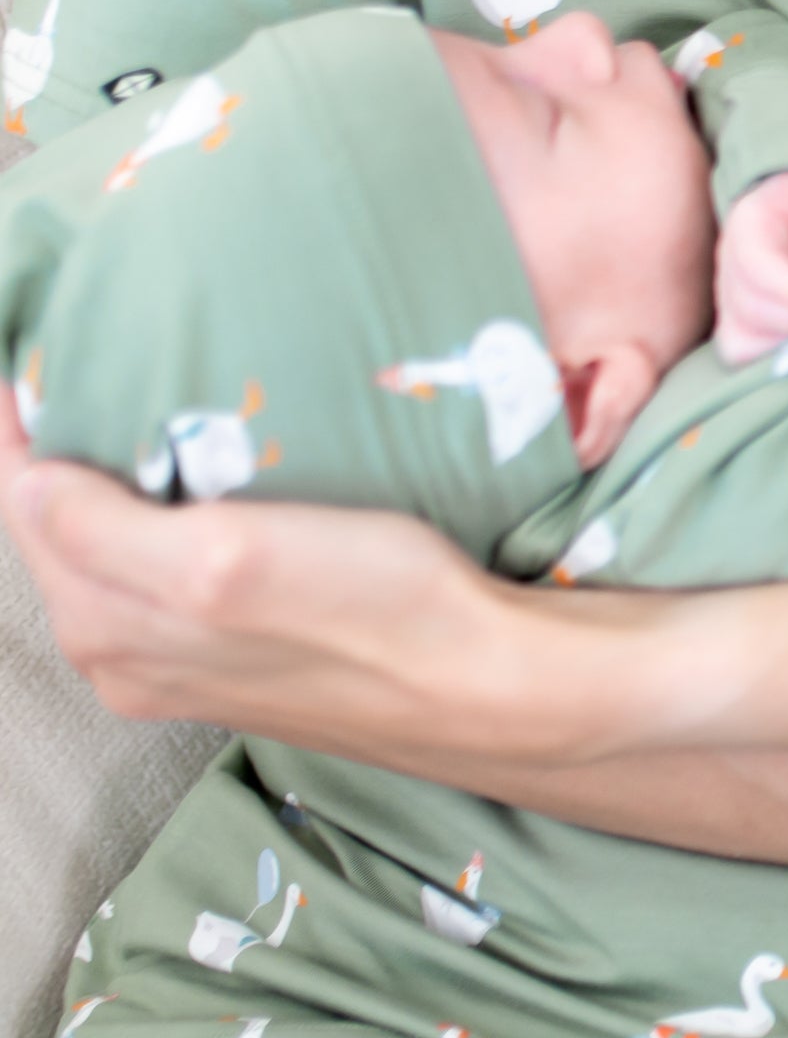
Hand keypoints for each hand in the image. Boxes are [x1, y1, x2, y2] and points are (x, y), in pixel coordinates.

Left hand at [0, 389, 601, 764]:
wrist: (489, 686)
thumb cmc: (375, 610)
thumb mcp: (227, 559)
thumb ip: (107, 529)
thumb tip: (27, 481)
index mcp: (107, 624)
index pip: (20, 502)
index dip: (17, 426)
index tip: (32, 352)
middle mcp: (124, 655)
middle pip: (54, 531)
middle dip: (55, 455)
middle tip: (86, 365)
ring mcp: (180, 665)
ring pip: (108, 555)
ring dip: (109, 487)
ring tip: (140, 411)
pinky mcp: (238, 661)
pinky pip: (161, 579)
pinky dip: (159, 523)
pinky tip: (205, 489)